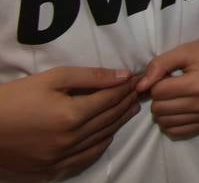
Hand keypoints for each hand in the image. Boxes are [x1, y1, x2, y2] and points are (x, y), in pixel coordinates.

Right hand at [0, 66, 139, 177]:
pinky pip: (85, 158)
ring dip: (119, 122)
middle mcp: (71, 139)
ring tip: (131, 109)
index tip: (138, 79)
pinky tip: (108, 136)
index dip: (126, 88)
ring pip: (101, 138)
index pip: (110, 99)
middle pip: (109, 118)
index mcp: (72, 115)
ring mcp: (62, 157)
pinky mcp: (52, 169)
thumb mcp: (51, 79)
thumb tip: (123, 76)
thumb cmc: (14, 98)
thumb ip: (90, 77)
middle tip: (139, 92)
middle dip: (126, 103)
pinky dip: (101, 145)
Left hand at [137, 27, 198, 138]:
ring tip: (173, 96)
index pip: (158, 92)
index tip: (165, 74)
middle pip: (160, 109)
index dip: (155, 81)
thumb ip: (159, 65)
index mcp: (198, 84)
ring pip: (165, 123)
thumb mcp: (185, 50)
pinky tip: (177, 110)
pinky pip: (178, 133)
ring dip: (163, 110)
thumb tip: (140, 87)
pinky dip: (171, 123)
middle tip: (169, 85)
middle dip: (158, 96)